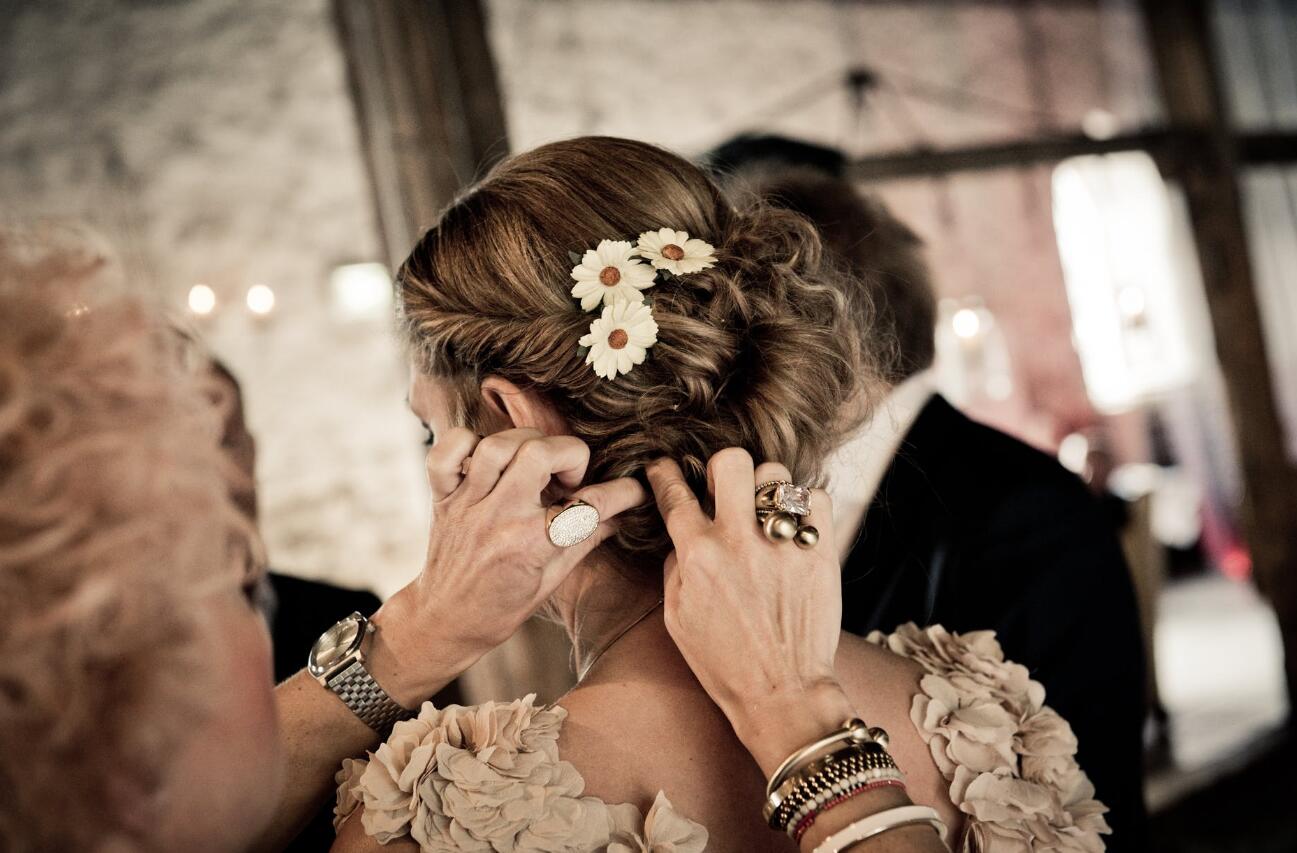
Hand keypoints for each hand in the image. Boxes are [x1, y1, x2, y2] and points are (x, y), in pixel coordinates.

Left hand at [371, 427, 644, 705]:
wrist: (445, 621)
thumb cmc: (501, 607)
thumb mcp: (553, 579)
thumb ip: (587, 539)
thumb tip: (623, 513)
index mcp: (531, 544)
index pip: (590, 504)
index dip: (623, 492)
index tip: (633, 490)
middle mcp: (499, 517)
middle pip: (539, 451)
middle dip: (568, 454)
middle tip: (567, 480)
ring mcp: (468, 503)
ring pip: (498, 444)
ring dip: (525, 445)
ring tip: (532, 467)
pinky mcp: (443, 496)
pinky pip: (447, 452)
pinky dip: (466, 443)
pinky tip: (486, 460)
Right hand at [646, 449, 855, 775]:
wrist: (782, 694)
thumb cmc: (724, 662)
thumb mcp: (677, 617)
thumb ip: (676, 566)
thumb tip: (684, 532)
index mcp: (698, 556)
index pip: (675, 494)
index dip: (665, 474)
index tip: (666, 469)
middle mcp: (739, 543)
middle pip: (731, 462)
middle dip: (723, 469)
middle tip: (726, 491)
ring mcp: (783, 546)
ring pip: (776, 476)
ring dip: (766, 490)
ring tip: (765, 515)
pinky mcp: (820, 555)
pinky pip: (816, 501)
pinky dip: (806, 509)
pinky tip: (795, 531)